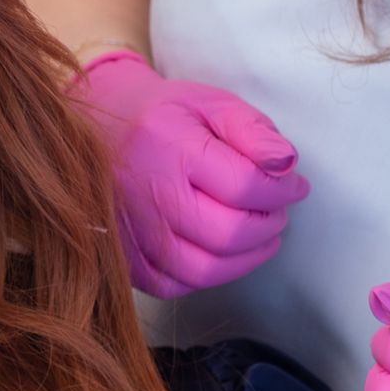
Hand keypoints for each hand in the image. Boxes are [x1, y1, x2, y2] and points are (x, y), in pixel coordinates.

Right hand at [69, 51, 308, 297]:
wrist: (97, 130)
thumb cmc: (161, 117)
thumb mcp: (209, 104)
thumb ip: (253, 129)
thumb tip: (286, 163)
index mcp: (171, 147)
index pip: (246, 186)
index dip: (283, 190)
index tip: (293, 185)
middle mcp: (147, 194)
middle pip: (229, 233)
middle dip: (268, 224)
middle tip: (275, 210)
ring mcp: (131, 232)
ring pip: (205, 269)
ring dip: (246, 258)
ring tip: (257, 235)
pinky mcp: (124, 259)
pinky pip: (175, 286)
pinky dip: (208, 274)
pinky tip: (219, 251)